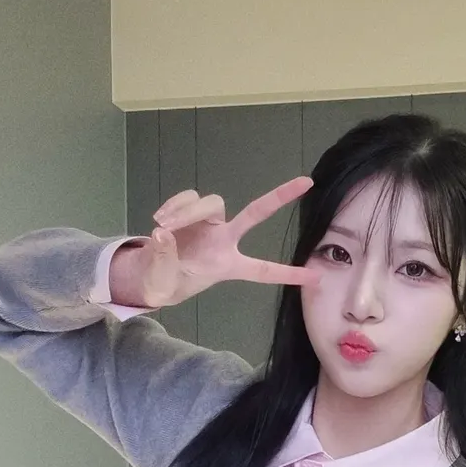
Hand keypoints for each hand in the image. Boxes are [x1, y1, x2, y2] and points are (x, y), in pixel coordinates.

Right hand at [110, 176, 320, 307]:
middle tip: (307, 182)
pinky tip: (159, 220)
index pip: (263, 271)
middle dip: (280, 197)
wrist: (148, 273)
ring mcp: (208, 223)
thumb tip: (163, 234)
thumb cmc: (164, 284)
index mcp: (227, 266)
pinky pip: (188, 198)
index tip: (317, 277)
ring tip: (163, 227)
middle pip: (255, 213)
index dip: (289, 274)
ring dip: (186, 212)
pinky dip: (174, 206)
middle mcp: (224, 240)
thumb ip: (163, 260)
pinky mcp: (190, 210)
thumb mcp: (162, 284)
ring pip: (211, 203)